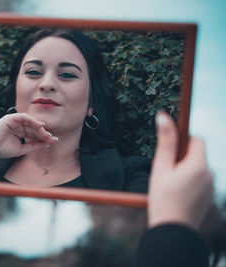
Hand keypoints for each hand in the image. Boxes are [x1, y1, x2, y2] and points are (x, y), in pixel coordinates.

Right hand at [0, 113, 57, 159]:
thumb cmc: (3, 150)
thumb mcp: (22, 149)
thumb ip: (34, 145)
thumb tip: (47, 143)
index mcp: (21, 133)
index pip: (35, 133)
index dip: (44, 136)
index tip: (53, 141)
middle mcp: (19, 126)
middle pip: (34, 127)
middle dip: (44, 132)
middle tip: (52, 138)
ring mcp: (15, 121)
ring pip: (31, 122)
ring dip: (40, 127)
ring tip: (46, 134)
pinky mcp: (11, 118)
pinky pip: (24, 117)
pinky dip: (32, 120)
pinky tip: (39, 125)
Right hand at [148, 111, 212, 229]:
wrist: (172, 232)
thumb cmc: (163, 200)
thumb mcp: (160, 168)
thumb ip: (164, 142)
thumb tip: (163, 116)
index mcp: (199, 165)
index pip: (196, 140)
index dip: (181, 140)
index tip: (168, 149)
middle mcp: (210, 174)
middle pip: (196, 154)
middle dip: (180, 156)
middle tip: (164, 170)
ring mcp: (210, 187)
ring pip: (196, 167)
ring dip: (183, 169)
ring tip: (167, 184)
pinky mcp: (207, 196)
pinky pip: (198, 180)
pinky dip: (187, 180)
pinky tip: (174, 193)